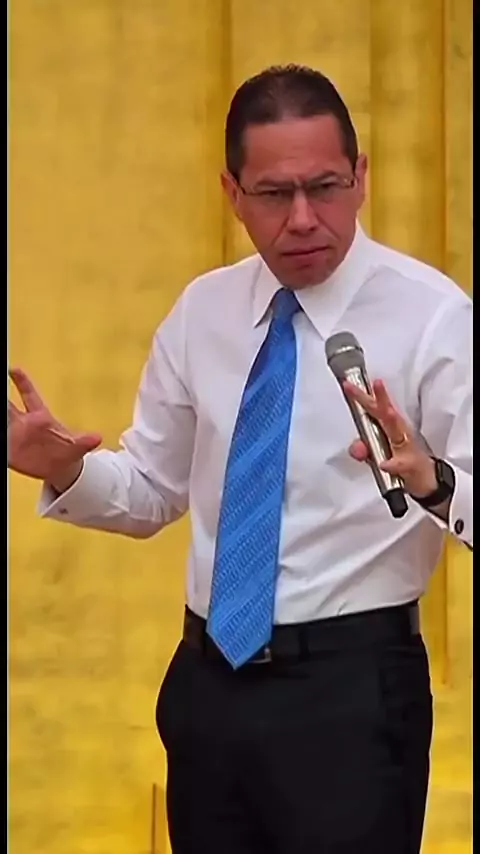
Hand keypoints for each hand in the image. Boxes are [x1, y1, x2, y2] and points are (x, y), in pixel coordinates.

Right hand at [8, 367, 101, 485]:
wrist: (60, 469)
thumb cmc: (67, 451)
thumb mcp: (77, 447)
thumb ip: (84, 442)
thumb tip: (97, 438)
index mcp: (41, 417)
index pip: (30, 396)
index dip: (22, 382)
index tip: (14, 369)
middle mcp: (25, 423)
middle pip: (9, 406)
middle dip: (3, 398)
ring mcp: (16, 435)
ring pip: (4, 420)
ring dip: (1, 415)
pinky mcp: (10, 450)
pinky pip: (2, 441)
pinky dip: (0, 438)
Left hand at [343, 378, 436, 498]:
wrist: (426, 480)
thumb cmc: (402, 461)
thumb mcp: (377, 455)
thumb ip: (362, 450)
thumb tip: (356, 448)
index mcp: (389, 428)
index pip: (374, 409)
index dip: (362, 396)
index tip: (348, 384)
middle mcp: (399, 433)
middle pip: (387, 414)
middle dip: (382, 398)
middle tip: (376, 383)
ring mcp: (406, 448)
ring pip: (398, 433)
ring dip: (392, 421)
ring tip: (387, 411)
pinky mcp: (411, 466)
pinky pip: (401, 464)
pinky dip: (393, 464)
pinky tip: (384, 464)